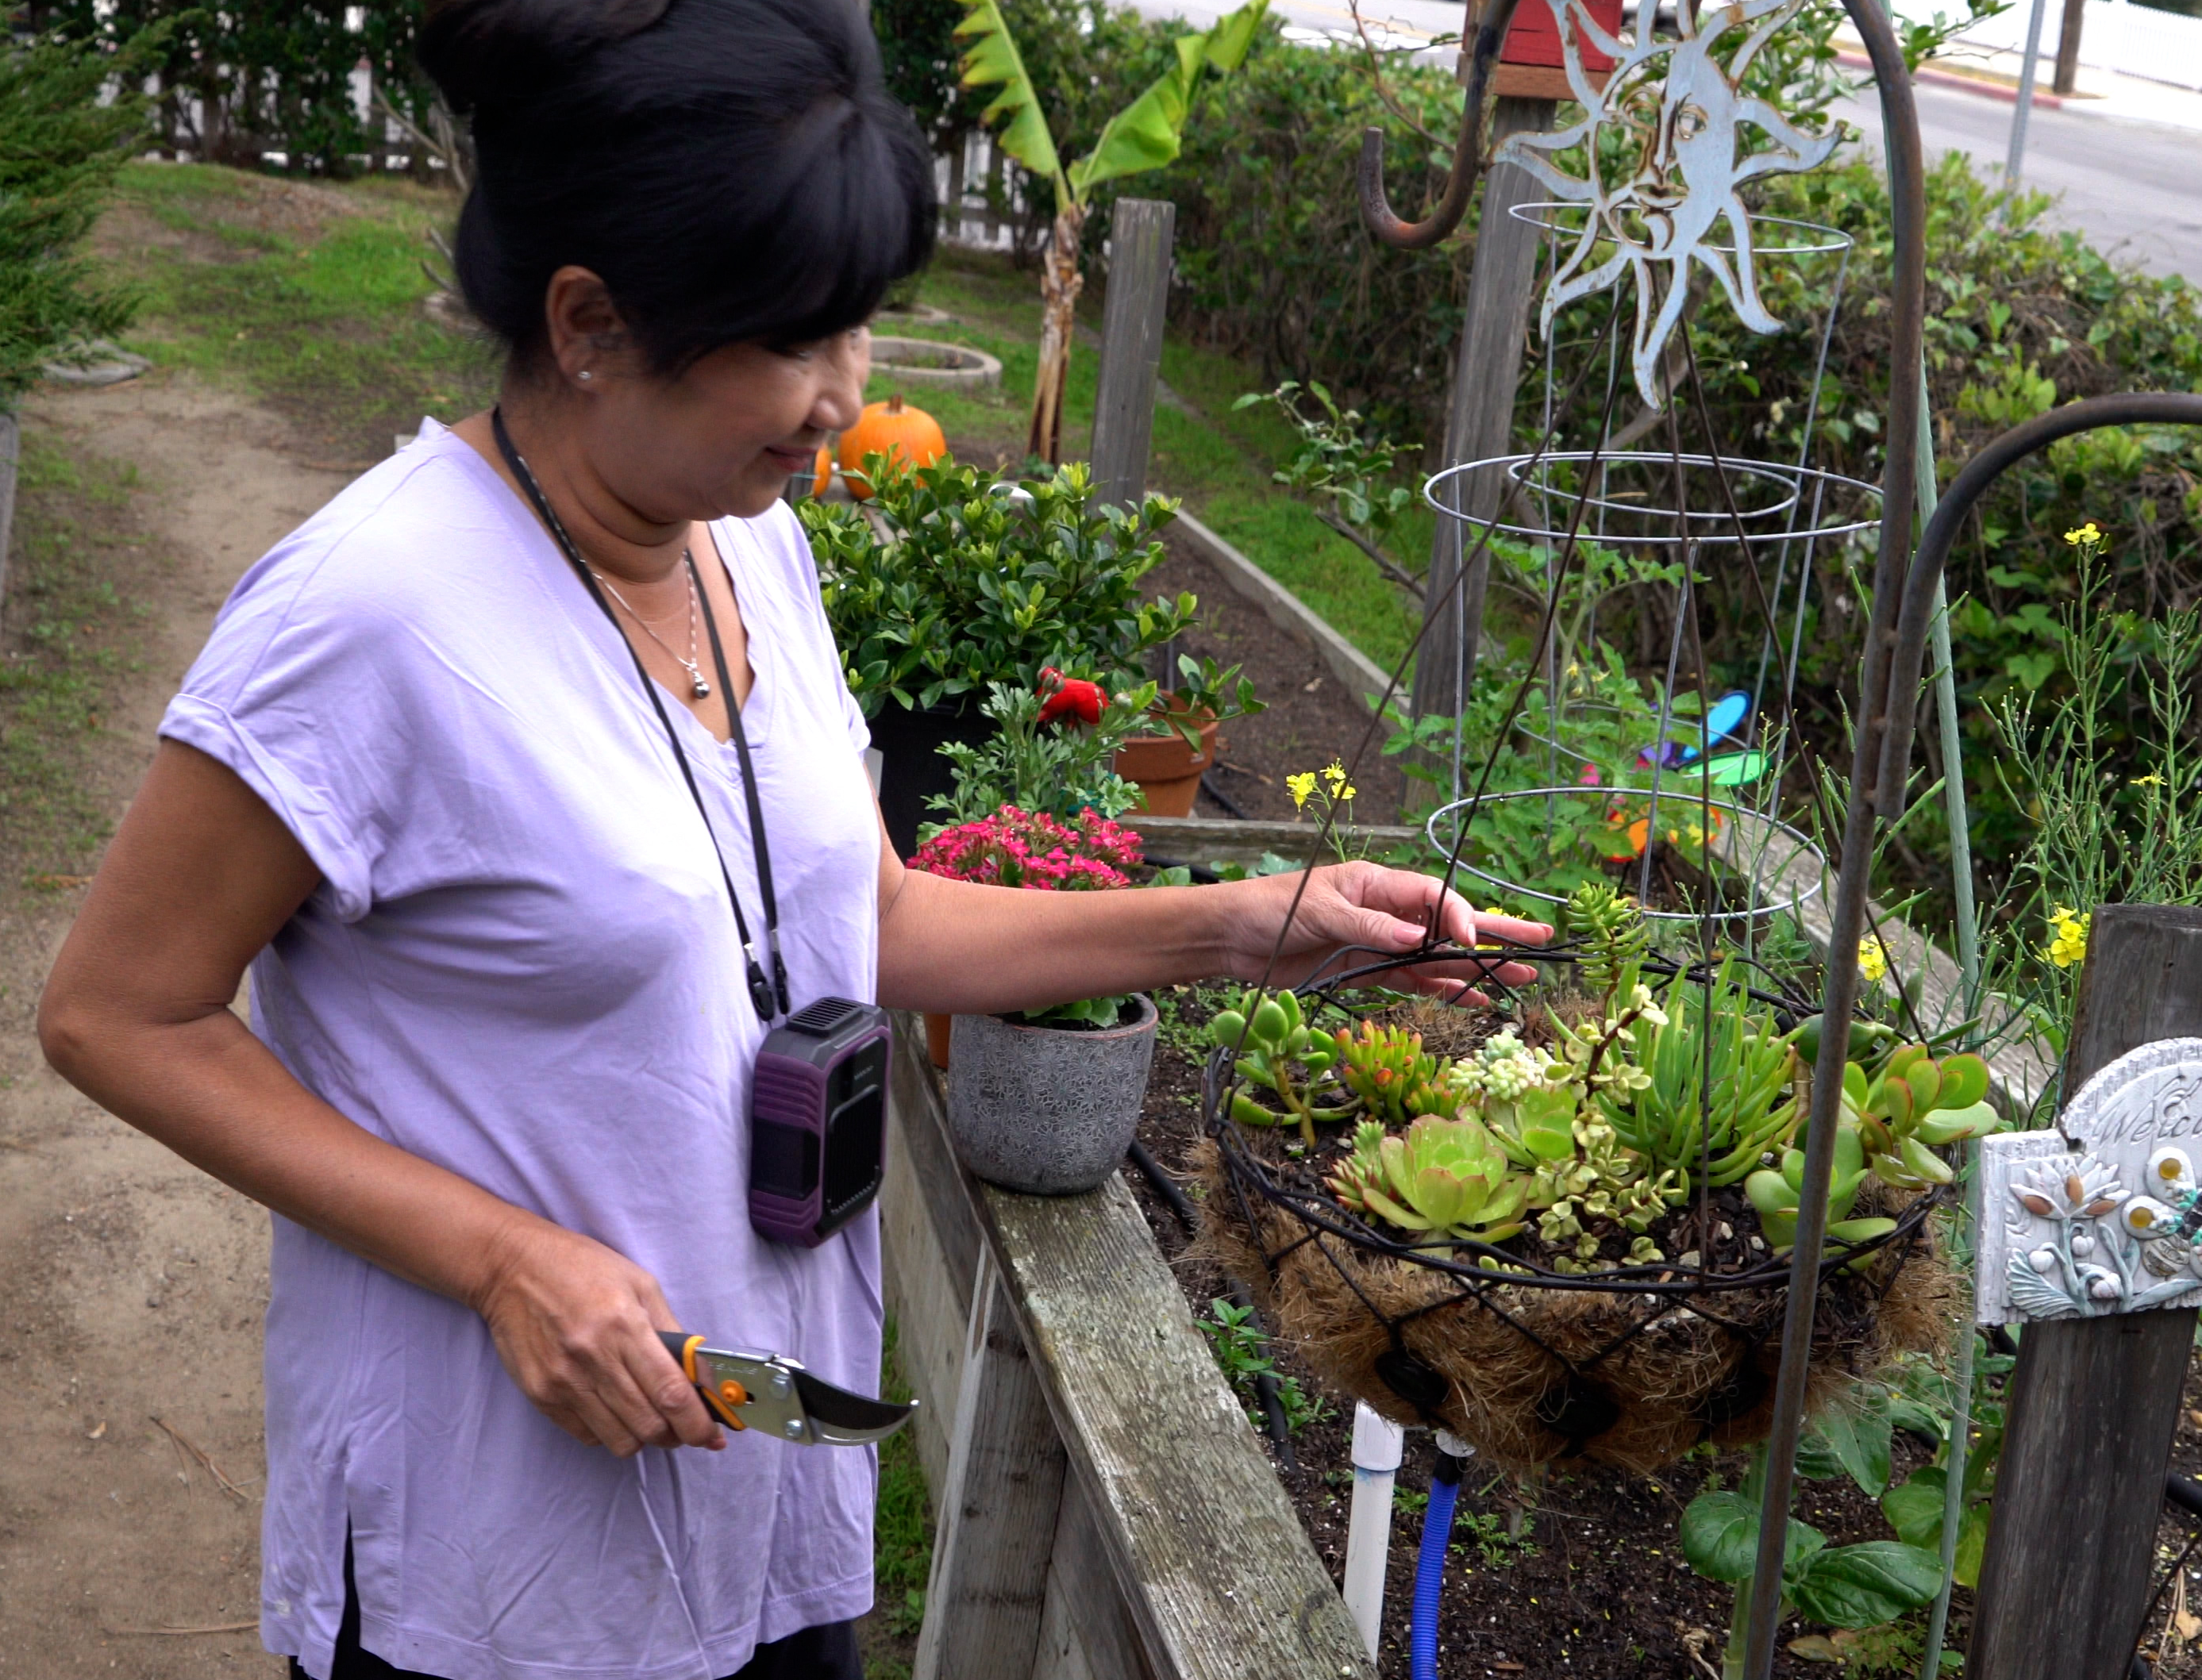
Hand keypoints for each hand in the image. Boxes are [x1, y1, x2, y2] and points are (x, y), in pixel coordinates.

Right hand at [471, 1215, 723, 1455]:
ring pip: (619, 1440)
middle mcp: (593, 1360)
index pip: (670, 1393)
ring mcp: (563, 1382)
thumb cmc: (581, 1268)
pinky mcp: (541, 1396)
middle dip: (676, 1435)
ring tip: (648, 1416)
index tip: (713, 1435)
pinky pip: (587, 1435)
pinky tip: (613, 1408)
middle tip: (684, 1426)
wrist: (511, 1268)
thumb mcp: (639, 1283)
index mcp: (624, 1327)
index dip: (698, 1423)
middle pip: (648, 1425)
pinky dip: (608, 1431)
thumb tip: (699, 1372)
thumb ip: (670, 1330)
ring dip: (643, 1437)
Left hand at [1220, 860, 1549, 999]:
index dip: (1461, 916)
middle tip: (1540, 942)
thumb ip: (1369, 928)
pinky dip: (1446, 991)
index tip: (1474, 939)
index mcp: (1379, 884)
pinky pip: (1416, 982)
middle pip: (1451, 923)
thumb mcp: (1319, 911)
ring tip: (1523, 977)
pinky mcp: (1369, 972)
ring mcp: (1383, 944)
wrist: (1232, 937)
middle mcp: (1389, 913)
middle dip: (1495, 933)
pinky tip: (1477, 1000)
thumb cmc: (1271, 907)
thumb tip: (1416, 939)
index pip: (1435, 897)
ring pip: (1440, 957)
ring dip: (1479, 968)